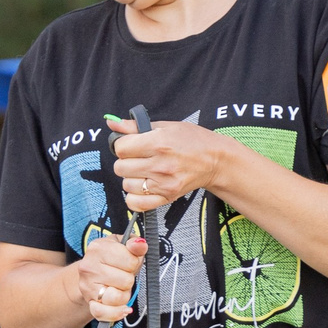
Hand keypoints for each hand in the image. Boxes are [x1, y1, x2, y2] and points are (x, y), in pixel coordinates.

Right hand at [65, 229, 145, 322]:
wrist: (91, 272)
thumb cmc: (112, 259)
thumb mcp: (123, 245)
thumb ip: (135, 244)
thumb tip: (140, 245)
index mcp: (98, 248)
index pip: (130, 260)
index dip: (134, 263)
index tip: (128, 262)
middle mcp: (89, 267)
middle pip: (126, 280)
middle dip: (129, 279)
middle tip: (122, 275)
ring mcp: (87, 286)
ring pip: (118, 297)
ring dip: (124, 295)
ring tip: (120, 287)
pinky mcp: (89, 303)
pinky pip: (103, 313)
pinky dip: (116, 313)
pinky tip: (124, 309)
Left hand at [107, 113, 233, 216]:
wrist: (215, 161)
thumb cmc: (192, 140)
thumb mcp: (166, 125)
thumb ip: (135, 126)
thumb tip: (112, 124)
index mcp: (159, 143)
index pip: (121, 148)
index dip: (123, 145)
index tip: (132, 145)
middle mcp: (160, 165)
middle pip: (120, 168)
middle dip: (126, 161)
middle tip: (138, 158)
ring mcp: (163, 184)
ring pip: (126, 185)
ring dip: (131, 178)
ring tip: (144, 172)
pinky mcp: (167, 197)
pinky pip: (136, 203)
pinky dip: (134, 197)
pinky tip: (143, 187)